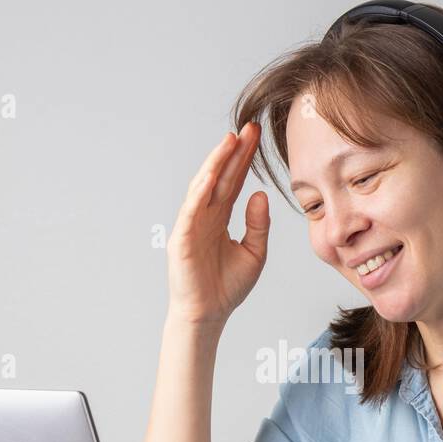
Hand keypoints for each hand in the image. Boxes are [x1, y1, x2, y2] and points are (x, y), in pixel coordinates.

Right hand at [166, 121, 269, 326]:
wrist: (209, 314)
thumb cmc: (227, 287)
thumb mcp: (254, 252)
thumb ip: (258, 224)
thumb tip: (261, 195)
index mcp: (220, 217)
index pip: (234, 181)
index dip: (244, 159)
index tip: (256, 136)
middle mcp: (205, 215)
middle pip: (220, 177)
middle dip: (233, 152)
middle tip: (248, 128)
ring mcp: (191, 224)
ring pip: (204, 186)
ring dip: (216, 163)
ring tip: (230, 141)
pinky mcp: (182, 237)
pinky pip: (192, 208)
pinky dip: (201, 190)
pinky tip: (212, 172)